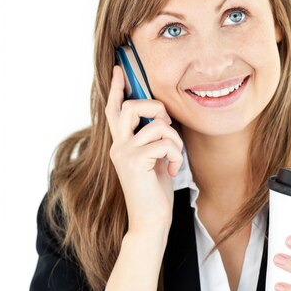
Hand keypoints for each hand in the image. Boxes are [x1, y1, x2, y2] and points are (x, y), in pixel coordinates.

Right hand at [105, 65, 183, 233]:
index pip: (114, 109)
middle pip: (130, 106)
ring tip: (175, 157)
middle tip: (168, 124)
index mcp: (121, 143)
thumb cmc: (155, 191)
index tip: (119, 68)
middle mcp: (118, 146)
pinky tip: (173, 169)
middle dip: (155, 107)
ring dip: (174, 139)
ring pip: (156, 125)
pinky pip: (164, 142)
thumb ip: (152, 139)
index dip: (116, 88)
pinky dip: (176, 154)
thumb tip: (162, 118)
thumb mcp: (154, 159)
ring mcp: (124, 153)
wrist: (151, 222)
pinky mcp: (135, 162)